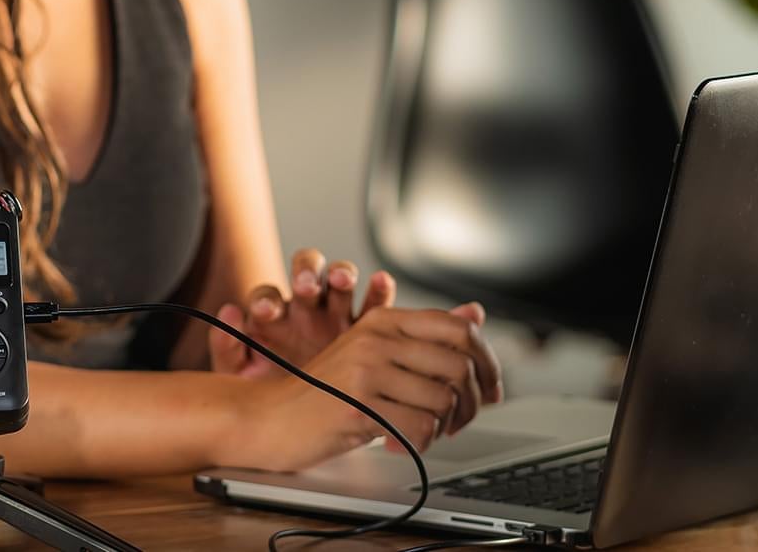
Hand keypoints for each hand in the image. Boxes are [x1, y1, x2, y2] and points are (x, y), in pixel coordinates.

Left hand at [209, 248, 395, 378]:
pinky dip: (380, 290)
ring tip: (342, 279)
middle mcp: (306, 309)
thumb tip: (228, 311)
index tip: (264, 312)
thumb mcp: (241, 379)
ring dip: (342, 274)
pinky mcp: (367, 329)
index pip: (267, 296)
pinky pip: (376, 304)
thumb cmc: (268, 396)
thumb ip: (226, 348)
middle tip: (305, 287)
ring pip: (341, 281)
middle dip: (306, 274)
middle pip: (307, 273)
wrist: (304, 423)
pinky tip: (381, 282)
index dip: (266, 301)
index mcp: (273, 317)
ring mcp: (338, 314)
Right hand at [221, 303, 503, 472]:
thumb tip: (475, 315)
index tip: (491, 387)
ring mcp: (365, 370)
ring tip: (427, 432)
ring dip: (445, 426)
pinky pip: (418, 426)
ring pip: (442, 399)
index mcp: (383, 320)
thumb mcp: (371, 353)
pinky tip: (400, 442)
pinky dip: (419, 443)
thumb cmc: (322, 391)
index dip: (486, 361)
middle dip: (472, 402)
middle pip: (459, 365)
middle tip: (462, 420)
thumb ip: (421, 335)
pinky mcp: (356, 406)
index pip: (458, 329)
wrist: (267, 418)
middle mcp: (376, 338)